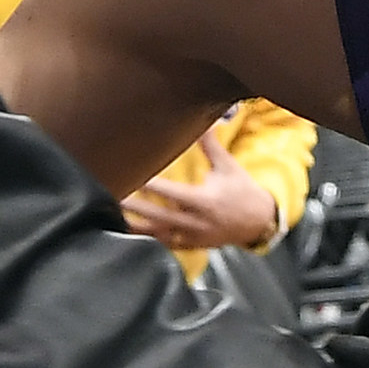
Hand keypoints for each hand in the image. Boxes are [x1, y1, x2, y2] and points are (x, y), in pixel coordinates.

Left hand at [123, 131, 281, 250]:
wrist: (257, 222)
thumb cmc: (241, 191)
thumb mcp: (228, 166)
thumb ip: (211, 145)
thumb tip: (205, 121)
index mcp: (205, 201)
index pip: (173, 194)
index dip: (152, 186)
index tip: (134, 177)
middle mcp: (196, 222)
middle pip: (159, 216)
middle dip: (135, 207)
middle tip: (113, 196)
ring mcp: (191, 237)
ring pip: (157, 234)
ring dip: (135, 225)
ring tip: (111, 215)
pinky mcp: (188, 246)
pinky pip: (162, 244)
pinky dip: (144, 239)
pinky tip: (126, 231)